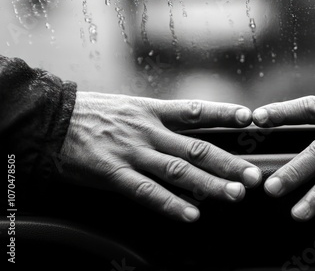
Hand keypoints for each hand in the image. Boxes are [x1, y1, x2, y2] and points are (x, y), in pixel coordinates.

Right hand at [60, 92, 261, 221]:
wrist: (52, 120)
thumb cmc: (95, 114)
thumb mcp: (131, 108)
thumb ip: (160, 120)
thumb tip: (191, 131)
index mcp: (153, 111)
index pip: (196, 112)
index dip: (223, 114)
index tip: (249, 117)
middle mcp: (149, 131)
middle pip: (196, 148)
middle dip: (228, 163)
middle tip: (254, 176)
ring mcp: (133, 153)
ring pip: (179, 171)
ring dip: (209, 184)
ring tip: (235, 195)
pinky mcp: (113, 173)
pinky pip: (147, 192)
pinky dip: (170, 204)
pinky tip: (191, 214)